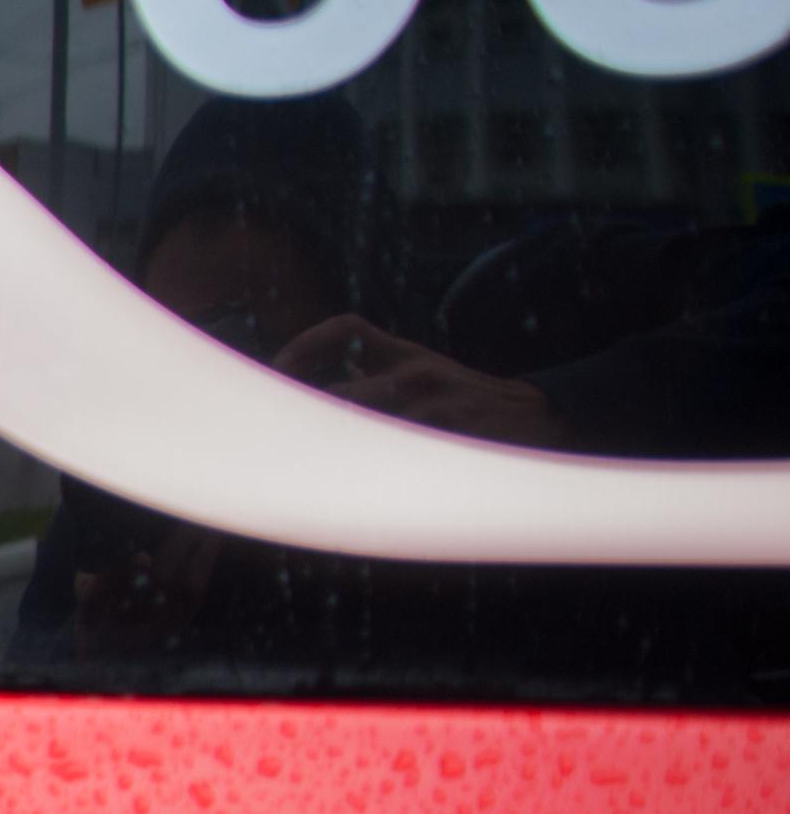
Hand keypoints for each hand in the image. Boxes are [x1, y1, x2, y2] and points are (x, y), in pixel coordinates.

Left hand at [271, 315, 561, 446]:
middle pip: (335, 391)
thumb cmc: (464, 397)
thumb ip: (375, 371)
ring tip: (303, 470)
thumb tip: (324, 378)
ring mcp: (427, 407)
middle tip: (279, 436)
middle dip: (304, 414)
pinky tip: (350, 485)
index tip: (279, 368)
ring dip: (328, 450)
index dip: (307, 343)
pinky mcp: (441, 439)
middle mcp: (412, 373)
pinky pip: (387, 457)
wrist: (534, 416)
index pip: (348, 328)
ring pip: (355, 429)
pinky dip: (363, 470)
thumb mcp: (423, 370)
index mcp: (405, 353)